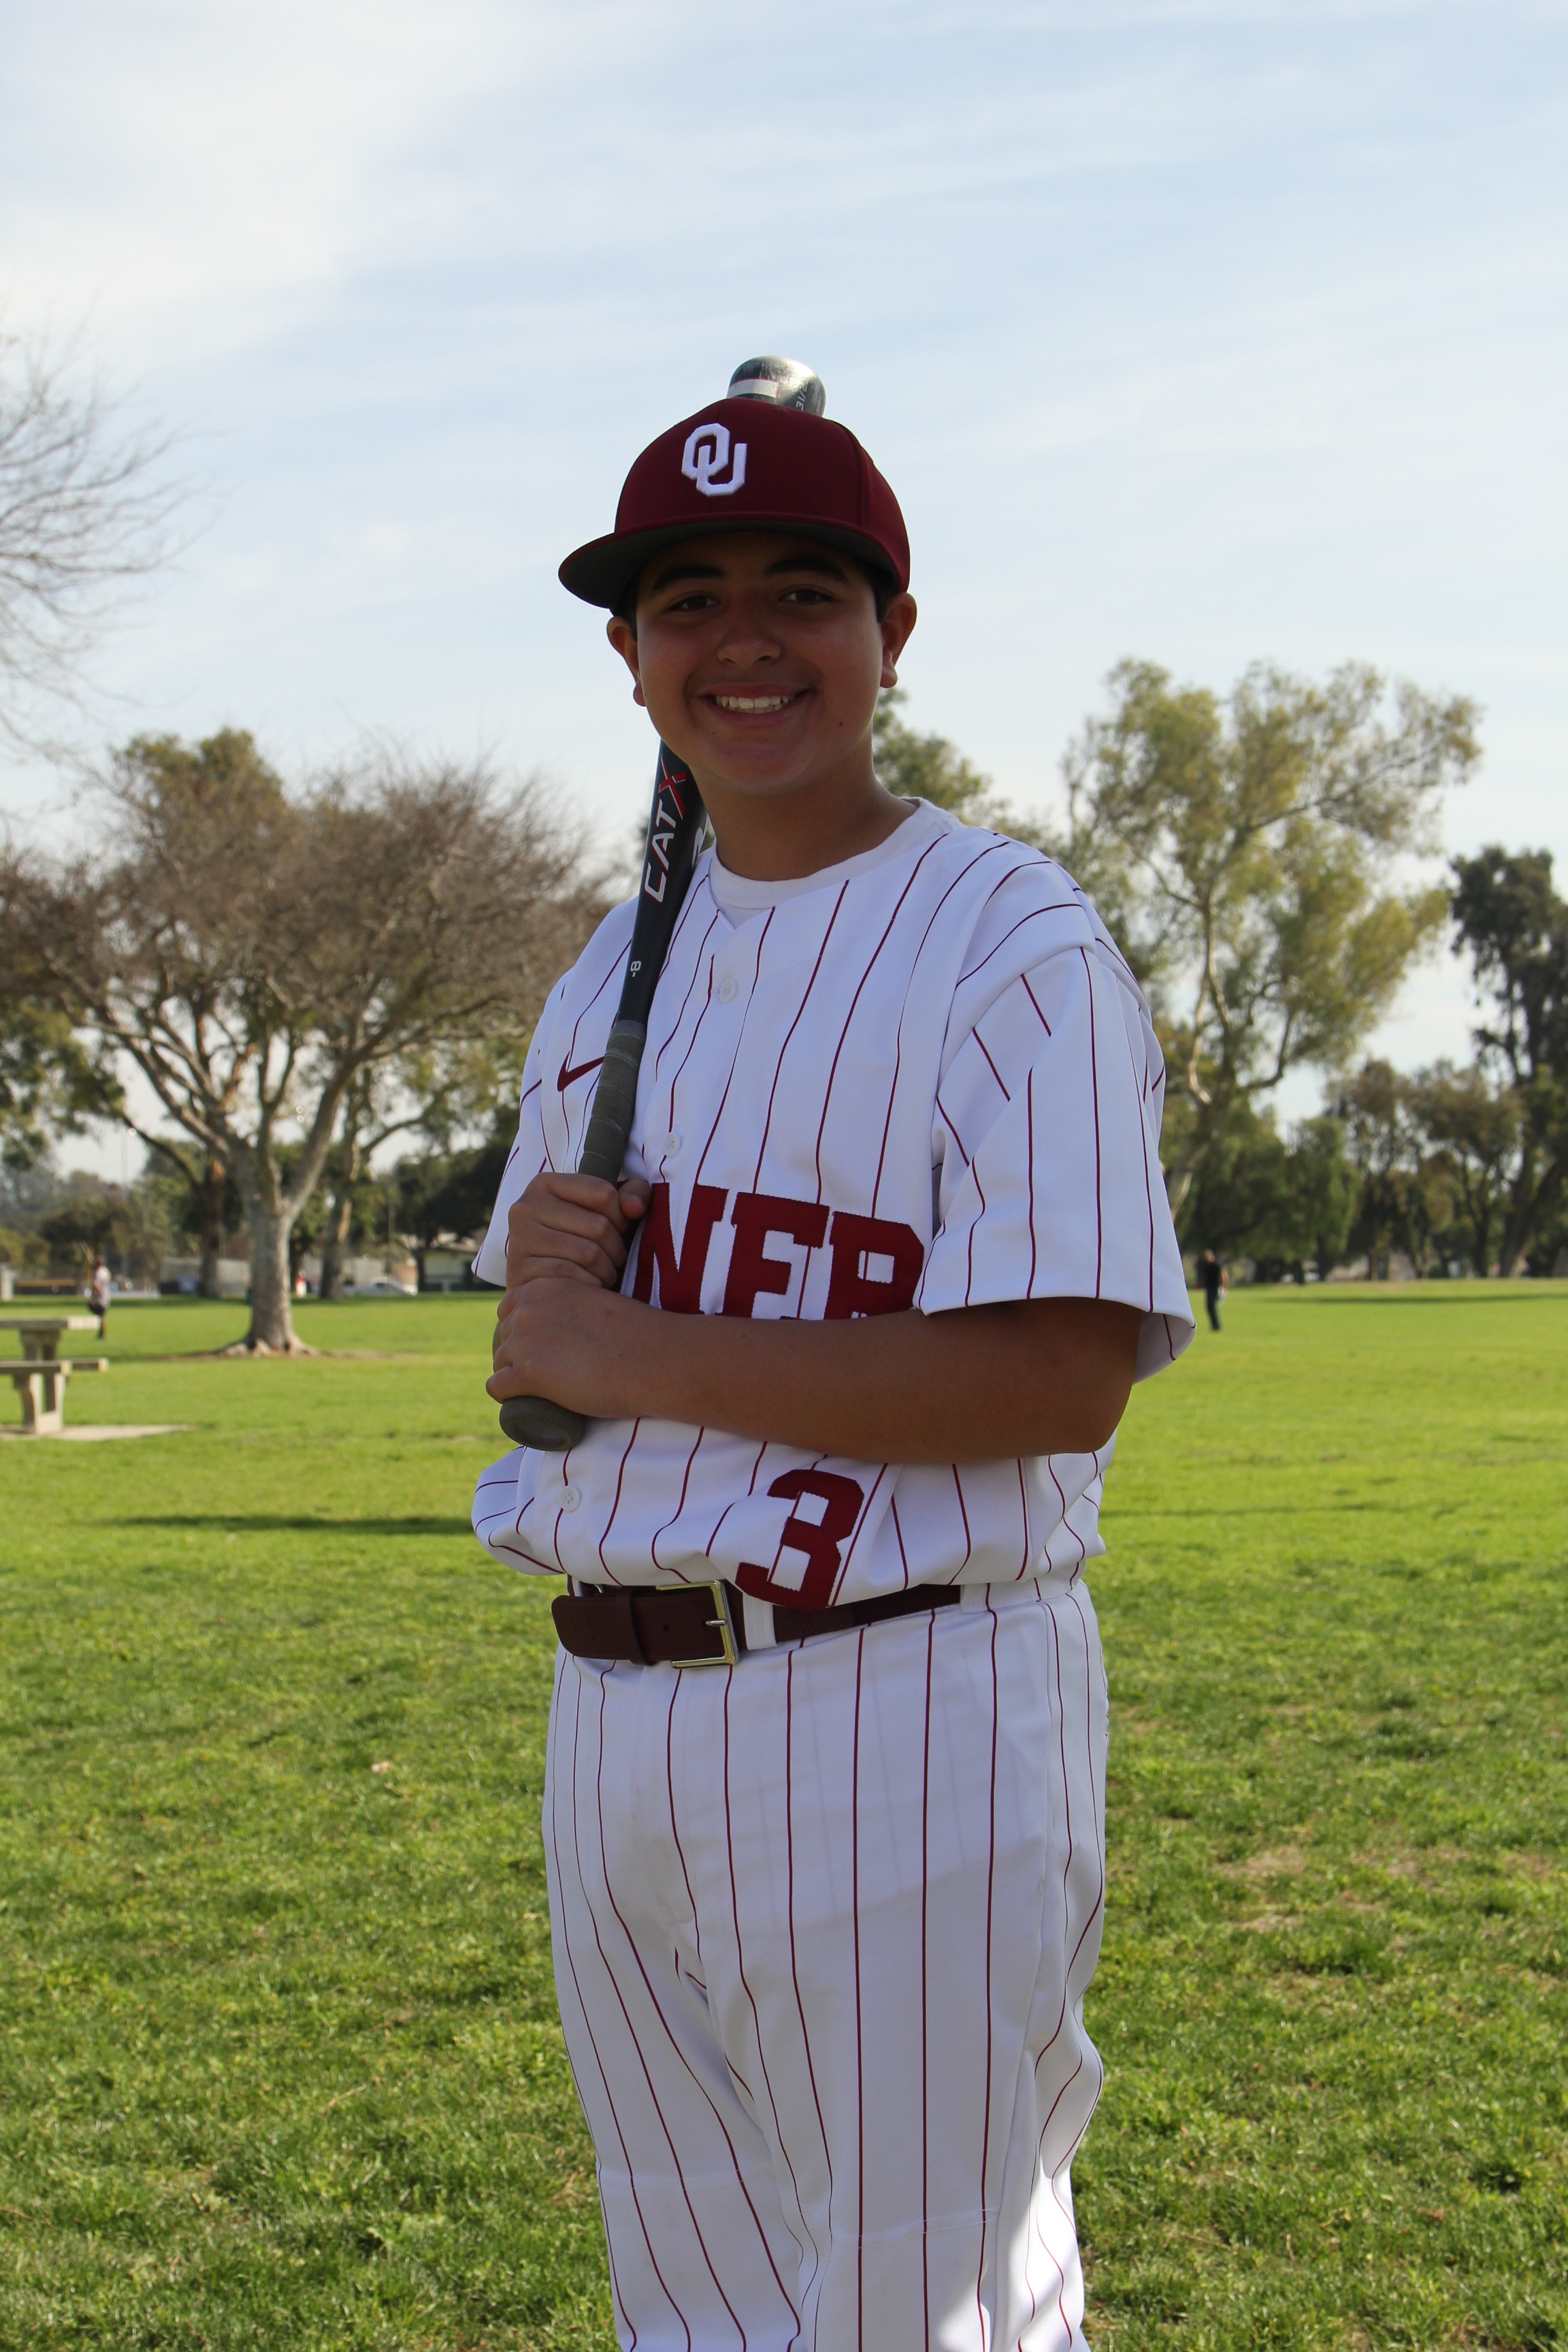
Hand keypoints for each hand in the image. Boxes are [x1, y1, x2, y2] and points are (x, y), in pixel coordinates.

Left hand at [487, 1278, 645, 1418]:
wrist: (653, 1358)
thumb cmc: (636, 1336)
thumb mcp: (596, 1305)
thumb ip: (575, 1309)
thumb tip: (568, 1334)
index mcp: (544, 1286)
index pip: (508, 1311)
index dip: (520, 1333)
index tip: (536, 1352)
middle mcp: (527, 1308)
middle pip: (501, 1338)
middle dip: (516, 1357)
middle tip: (541, 1378)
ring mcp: (524, 1339)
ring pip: (499, 1363)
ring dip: (514, 1379)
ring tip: (538, 1393)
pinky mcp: (526, 1372)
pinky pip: (496, 1388)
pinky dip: (508, 1398)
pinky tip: (524, 1403)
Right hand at [505, 1171, 649, 1290]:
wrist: (538, 1282)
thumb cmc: (578, 1241)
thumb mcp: (604, 1211)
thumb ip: (631, 1195)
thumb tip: (635, 1207)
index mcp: (545, 1184)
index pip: (604, 1194)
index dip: (622, 1217)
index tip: (617, 1230)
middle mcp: (525, 1207)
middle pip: (599, 1226)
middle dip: (617, 1249)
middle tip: (612, 1260)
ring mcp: (519, 1240)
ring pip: (588, 1254)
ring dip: (607, 1271)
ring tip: (602, 1274)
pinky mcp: (519, 1272)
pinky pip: (572, 1278)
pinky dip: (589, 1286)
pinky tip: (587, 1287)